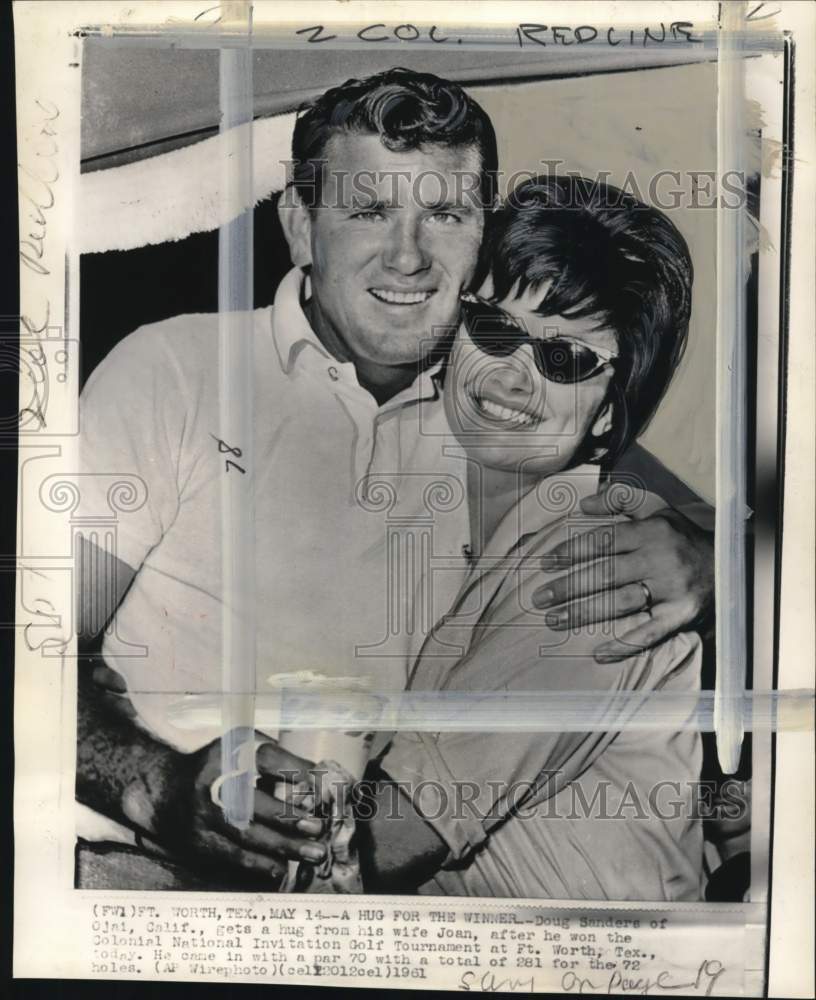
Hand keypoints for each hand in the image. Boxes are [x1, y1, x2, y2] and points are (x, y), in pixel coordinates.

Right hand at [126, 734, 327, 885]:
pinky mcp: (200, 840)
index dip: (292, 768)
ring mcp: (205, 814)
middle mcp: (214, 781)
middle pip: (254, 800)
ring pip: (247, 834)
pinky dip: (261, 864)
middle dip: (288, 816)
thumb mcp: (242, 751)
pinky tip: (282, 868)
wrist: (165, 791)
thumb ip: (277, 762)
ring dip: (283, 845)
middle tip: (318, 827)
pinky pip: (234, 855)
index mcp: (230, 752)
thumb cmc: (219, 769)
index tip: (319, 781)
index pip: (265, 757)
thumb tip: (320, 783)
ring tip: (314, 852)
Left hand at [531, 486, 713, 661]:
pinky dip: (623, 645)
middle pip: (605, 574)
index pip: (603, 541)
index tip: (545, 563)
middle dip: (568, 587)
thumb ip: (619, 501)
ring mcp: (671, 590)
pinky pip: (649, 634)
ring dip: (584, 613)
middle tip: (539, 598)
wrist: (732, 564)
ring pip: (620, 603)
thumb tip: (582, 505)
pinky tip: (598, 654)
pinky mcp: (681, 616)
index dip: (571, 552)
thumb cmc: (682, 537)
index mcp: (650, 532)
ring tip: (554, 620)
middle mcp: (659, 560)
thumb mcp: (656, 510)